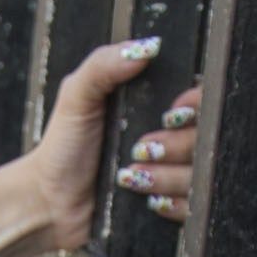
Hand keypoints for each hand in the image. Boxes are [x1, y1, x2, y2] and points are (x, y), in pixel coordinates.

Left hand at [16, 39, 204, 248]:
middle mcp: (171, 137)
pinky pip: (195, 206)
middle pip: (206, 138)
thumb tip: (145, 48)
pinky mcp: (173, 208)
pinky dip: (172, 204)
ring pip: (199, 175)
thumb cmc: (61, 147)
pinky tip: (147, 200)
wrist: (49, 203)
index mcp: (155, 105)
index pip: (202, 98)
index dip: (196, 105)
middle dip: (174, 147)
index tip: (172, 113)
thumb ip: (103, 66)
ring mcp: (174, 173)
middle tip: (139, 150)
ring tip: (129, 178)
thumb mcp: (76, 97)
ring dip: (164, 178)